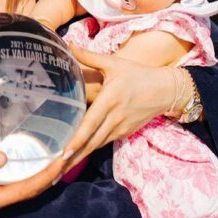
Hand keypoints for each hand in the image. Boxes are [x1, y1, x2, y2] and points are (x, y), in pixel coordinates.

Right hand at [0, 139, 66, 214]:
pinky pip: (8, 169)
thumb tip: (3, 158)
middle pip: (29, 187)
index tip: (66, 156)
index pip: (27, 190)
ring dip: (39, 165)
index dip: (48, 175)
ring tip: (57, 146)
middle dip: (51, 171)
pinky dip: (22, 158)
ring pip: (20, 178)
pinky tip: (27, 143)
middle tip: (70, 148)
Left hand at [61, 46, 175, 167]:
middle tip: (52, 173)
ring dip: (79, 158)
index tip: (63, 153)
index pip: (91, 123)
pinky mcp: (124, 133)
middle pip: (91, 142)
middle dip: (72, 158)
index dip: (77, 139)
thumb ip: (90, 56)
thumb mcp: (114, 63)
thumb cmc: (137, 74)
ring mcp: (120, 128)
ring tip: (59, 170)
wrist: (164, 90)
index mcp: (110, 100)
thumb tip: (68, 44)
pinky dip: (89, 150)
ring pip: (96, 146)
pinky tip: (76, 157)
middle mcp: (115, 117)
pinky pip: (103, 143)